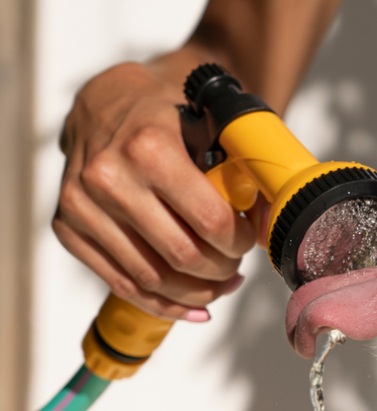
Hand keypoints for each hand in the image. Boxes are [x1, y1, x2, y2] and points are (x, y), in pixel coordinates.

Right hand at [53, 61, 256, 319]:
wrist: (105, 103)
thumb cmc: (167, 116)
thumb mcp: (211, 125)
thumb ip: (244, 169)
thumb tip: (275, 222)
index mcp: (148, 148)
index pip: (210, 222)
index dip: (240, 242)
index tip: (249, 240)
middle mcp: (107, 178)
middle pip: (183, 256)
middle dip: (222, 270)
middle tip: (236, 266)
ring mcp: (81, 206)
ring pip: (153, 279)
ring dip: (197, 292)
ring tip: (221, 285)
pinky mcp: (67, 228)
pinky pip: (123, 285)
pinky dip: (163, 305)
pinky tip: (194, 307)